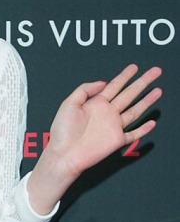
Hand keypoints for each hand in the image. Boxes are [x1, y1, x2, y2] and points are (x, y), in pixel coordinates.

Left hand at [46, 63, 162, 178]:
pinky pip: (134, 134)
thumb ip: (85, 90)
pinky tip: (152, 122)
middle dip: (142, 82)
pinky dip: (143, 129)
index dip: (125, 76)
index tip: (134, 67)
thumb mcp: (69, 103)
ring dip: (146, 101)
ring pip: (135, 111)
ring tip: (158, 91)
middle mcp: (107, 113)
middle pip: (129, 94)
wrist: (63, 154)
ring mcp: (113, 126)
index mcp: (96, 103)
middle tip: (155, 71)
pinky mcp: (116, 141)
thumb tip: (103, 82)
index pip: (114, 86)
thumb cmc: (62, 131)